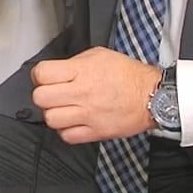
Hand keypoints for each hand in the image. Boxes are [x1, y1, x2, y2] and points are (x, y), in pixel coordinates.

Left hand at [30, 46, 159, 144]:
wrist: (152, 96)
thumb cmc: (129, 75)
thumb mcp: (99, 55)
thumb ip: (74, 62)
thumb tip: (58, 69)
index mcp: (82, 71)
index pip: (42, 73)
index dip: (39, 75)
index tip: (45, 77)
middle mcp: (82, 93)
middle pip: (41, 98)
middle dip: (43, 95)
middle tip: (52, 94)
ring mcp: (88, 114)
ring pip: (51, 119)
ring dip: (53, 114)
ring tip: (62, 109)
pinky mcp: (95, 131)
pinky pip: (67, 136)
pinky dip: (66, 130)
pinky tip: (72, 122)